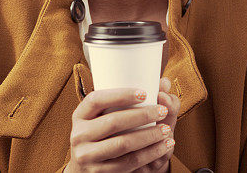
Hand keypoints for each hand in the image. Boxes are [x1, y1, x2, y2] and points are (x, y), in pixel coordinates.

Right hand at [64, 78, 179, 172]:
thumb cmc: (101, 135)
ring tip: (166, 129)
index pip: (96, 99)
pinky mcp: (100, 172)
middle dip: (142, 115)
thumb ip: (129, 101)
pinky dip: (150, 154)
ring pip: (123, 144)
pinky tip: (163, 146)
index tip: (144, 92)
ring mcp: (88, 156)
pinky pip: (129, 162)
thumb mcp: (103, 117)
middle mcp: (79, 135)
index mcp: (80, 115)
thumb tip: (164, 83)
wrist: (85, 168)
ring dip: (149, 136)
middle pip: (113, 122)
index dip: (120, 95)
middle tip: (162, 110)